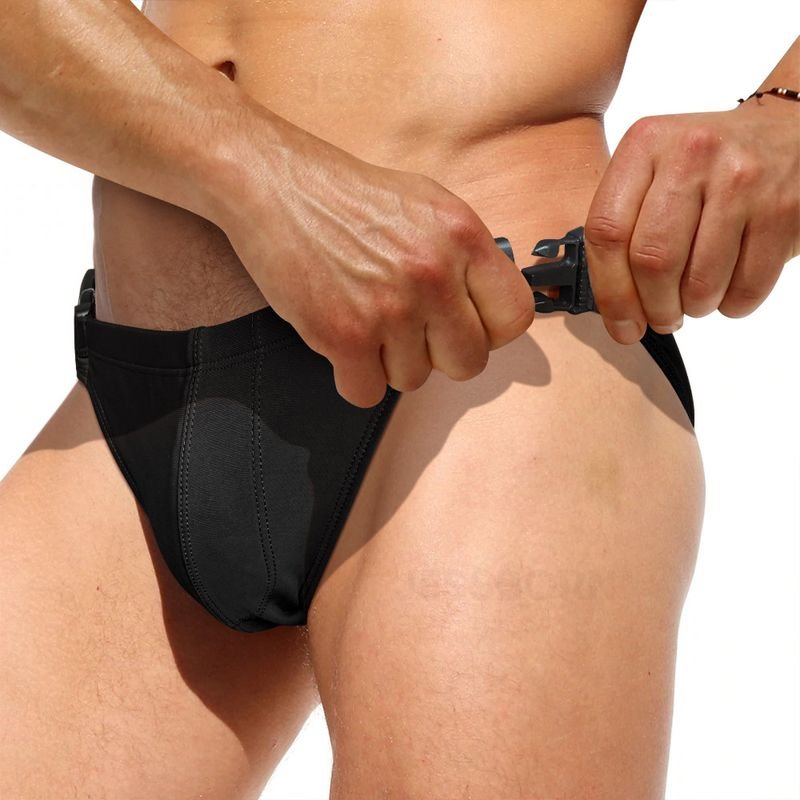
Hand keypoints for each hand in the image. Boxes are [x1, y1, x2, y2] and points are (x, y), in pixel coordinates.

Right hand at [217, 114, 533, 406]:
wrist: (274, 183)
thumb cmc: (347, 195)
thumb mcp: (428, 204)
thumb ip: (467, 255)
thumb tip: (489, 307)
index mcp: (463, 236)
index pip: (514, 318)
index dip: (489, 330)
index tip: (466, 326)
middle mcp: (433, 273)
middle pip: (468, 362)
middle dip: (440, 355)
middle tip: (412, 332)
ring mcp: (389, 308)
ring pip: (415, 380)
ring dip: (391, 362)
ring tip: (368, 322)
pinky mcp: (343, 335)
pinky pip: (368, 393)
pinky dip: (355, 378)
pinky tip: (345, 344)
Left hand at [583, 101, 799, 343]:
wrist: (788, 133)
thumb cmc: (707, 166)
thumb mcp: (654, 170)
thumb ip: (625, 225)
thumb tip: (612, 307)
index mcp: (645, 144)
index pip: (607, 231)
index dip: (610, 292)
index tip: (621, 325)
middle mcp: (691, 155)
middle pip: (652, 260)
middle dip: (654, 308)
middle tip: (662, 319)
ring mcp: (742, 180)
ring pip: (699, 282)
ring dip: (694, 309)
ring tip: (695, 301)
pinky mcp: (783, 209)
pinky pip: (747, 287)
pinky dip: (732, 305)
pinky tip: (728, 288)